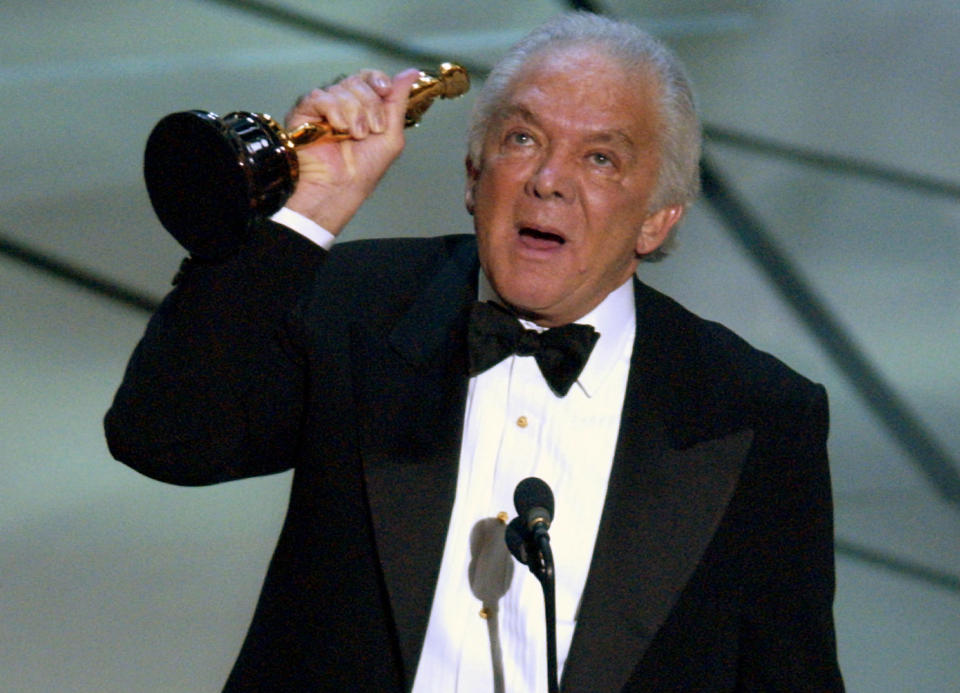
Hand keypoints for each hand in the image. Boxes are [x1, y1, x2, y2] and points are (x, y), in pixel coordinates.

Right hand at [283, 67, 422, 234]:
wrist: (341, 187)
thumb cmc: (365, 169)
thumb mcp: (391, 134)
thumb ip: (398, 101)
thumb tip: (412, 73)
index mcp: (362, 107)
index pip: (369, 77)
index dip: (378, 80)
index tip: (385, 92)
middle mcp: (342, 103)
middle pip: (357, 81)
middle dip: (370, 105)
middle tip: (370, 131)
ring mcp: (323, 107)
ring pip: (341, 88)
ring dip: (354, 114)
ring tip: (353, 136)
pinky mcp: (304, 112)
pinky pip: (321, 96)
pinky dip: (334, 112)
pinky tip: (337, 129)